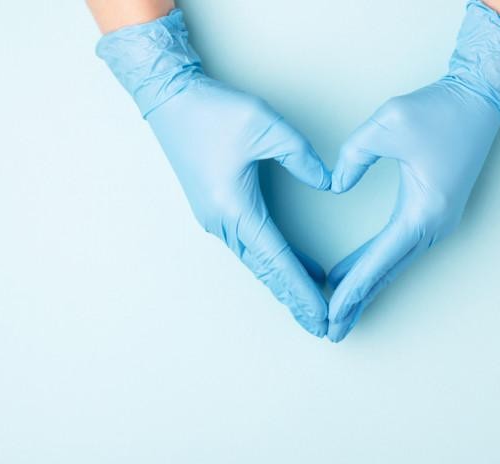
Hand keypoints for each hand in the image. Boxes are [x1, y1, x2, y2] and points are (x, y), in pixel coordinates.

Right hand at [97, 10, 331, 336]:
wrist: (169, 99)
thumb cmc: (212, 110)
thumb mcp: (265, 125)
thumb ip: (301, 157)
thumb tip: (330, 184)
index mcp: (235, 208)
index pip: (278, 261)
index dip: (302, 291)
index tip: (321, 315)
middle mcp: (223, 223)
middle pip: (266, 272)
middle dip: (294, 301)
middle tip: (321, 327)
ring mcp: (216, 220)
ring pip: (257, 263)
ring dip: (284, 285)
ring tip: (312, 306)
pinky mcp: (216, 210)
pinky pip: (250, 246)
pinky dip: (273, 263)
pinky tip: (295, 268)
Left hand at [327, 80, 499, 341]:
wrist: (479, 100)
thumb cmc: (439, 110)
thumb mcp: (386, 124)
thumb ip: (353, 157)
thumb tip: (336, 187)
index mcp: (423, 211)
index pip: (380, 259)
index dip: (353, 287)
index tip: (332, 311)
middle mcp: (434, 225)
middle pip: (388, 272)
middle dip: (358, 301)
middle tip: (331, 330)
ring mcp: (437, 223)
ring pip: (394, 264)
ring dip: (367, 287)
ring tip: (341, 311)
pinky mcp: (433, 214)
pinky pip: (400, 248)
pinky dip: (377, 265)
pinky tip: (356, 274)